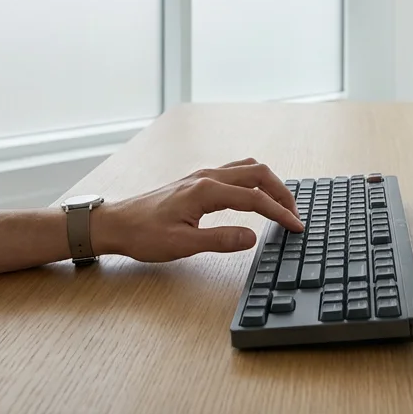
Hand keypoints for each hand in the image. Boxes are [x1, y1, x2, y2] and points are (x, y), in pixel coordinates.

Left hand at [94, 158, 302, 261]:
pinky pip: (235, 171)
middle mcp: (207, 176)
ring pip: (247, 168)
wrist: (115, 224)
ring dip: (269, 183)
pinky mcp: (197, 180)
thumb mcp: (182, 245)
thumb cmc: (143, 235)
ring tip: (280, 204)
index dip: (279, 213)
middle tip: (295, 214)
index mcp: (206, 191)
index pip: (255, 198)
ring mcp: (202, 175)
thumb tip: (252, 237)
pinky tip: (254, 196)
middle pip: (258, 174)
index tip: (296, 227)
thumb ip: (220, 240)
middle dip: (281, 192)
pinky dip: (254, 181)